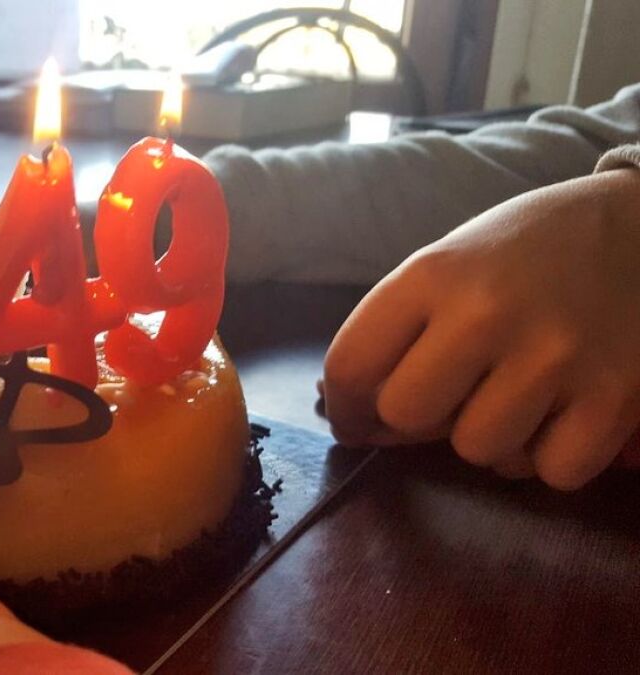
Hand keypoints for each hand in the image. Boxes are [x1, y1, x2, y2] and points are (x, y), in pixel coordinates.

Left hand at [323, 168, 639, 488]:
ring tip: (514, 396)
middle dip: (416, 420)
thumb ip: (398, 333)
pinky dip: (552, 456)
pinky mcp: (616, 396)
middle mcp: (487, 312)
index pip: (351, 366)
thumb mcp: (449, 265)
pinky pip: (552, 470)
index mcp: (433, 273)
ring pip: (478, 450)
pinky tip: (560, 415)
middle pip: (406, 415)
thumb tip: (352, 419)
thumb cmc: (527, 252)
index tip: (357, 416)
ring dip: (489, 436)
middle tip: (448, 400)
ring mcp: (556, 355)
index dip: (346, 406)